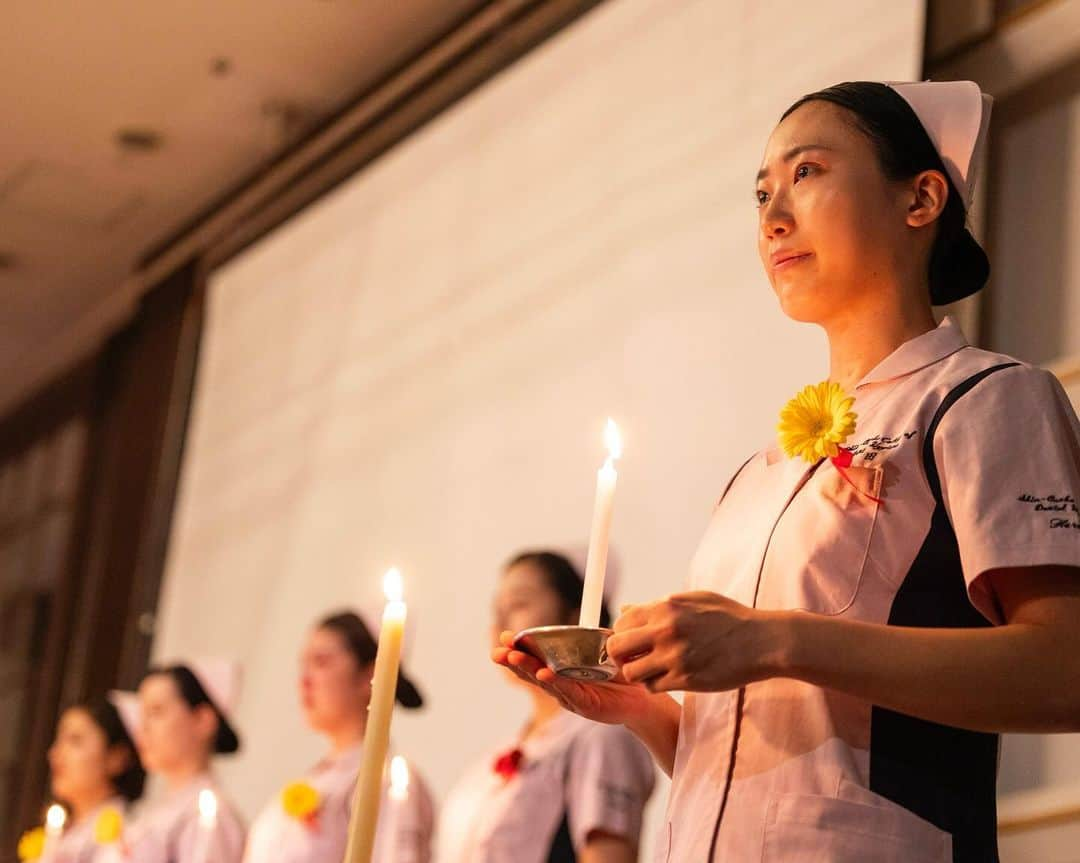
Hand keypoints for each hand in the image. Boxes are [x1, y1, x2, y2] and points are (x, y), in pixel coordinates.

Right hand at [492, 631, 668, 725]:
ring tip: (512, 658)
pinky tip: (543, 674)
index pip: (535, 656)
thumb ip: (612, 630)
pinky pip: (567, 692)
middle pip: (531, 670)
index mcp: (562, 667)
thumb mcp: (612, 649)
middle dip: (513, 660)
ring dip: (527, 669)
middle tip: (497, 651)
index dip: (520, 647)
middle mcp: (561, 682)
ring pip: (543, 681)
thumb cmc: (624, 673)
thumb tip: (626, 606)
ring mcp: (571, 695)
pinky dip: (554, 682)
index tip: (505, 637)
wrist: (645, 698)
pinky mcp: (585, 705)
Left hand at [606, 591, 784, 692]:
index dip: (622, 633)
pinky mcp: (685, 679)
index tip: (631, 641)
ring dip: (638, 673)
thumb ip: (658, 605)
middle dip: (620, 655)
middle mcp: (665, 630)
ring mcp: (674, 657)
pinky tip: (668, 678)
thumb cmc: (730, 618)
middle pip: (617, 647)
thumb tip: (626, 608)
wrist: (762, 641)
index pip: (621, 622)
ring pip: (631, 672)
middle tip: (634, 658)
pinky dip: (655, 684)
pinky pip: (653, 687)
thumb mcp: (694, 600)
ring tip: (652, 670)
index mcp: (666, 607)